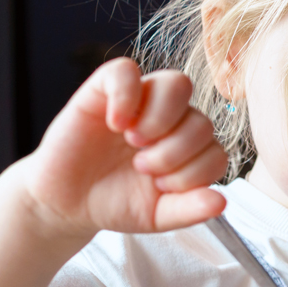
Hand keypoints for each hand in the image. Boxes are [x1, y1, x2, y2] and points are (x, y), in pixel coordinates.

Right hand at [21, 58, 227, 238]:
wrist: (67, 202)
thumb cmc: (115, 203)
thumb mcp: (156, 215)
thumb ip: (189, 210)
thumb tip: (221, 202)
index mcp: (188, 151)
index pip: (216, 150)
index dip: (195, 171)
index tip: (161, 186)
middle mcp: (171, 122)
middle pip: (201, 119)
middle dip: (176, 151)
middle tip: (142, 167)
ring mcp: (140, 102)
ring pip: (176, 84)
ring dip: (161, 118)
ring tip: (134, 142)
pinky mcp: (104, 89)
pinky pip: (126, 70)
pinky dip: (126, 95)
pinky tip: (115, 124)